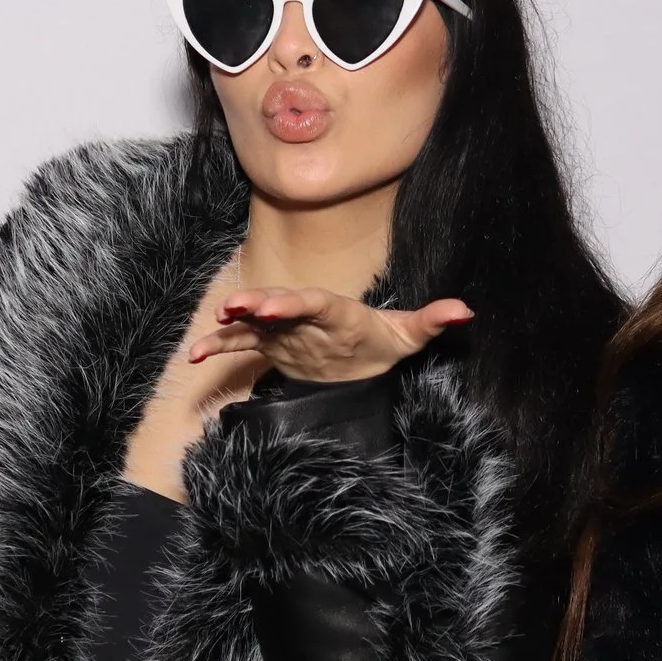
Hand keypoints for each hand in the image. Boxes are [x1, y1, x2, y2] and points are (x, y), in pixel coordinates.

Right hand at [184, 287, 472, 382]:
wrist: (362, 358)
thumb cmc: (384, 341)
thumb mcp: (409, 335)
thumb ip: (433, 321)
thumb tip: (465, 311)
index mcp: (336, 310)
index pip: (314, 302)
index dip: (294, 303)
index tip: (276, 308)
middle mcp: (304, 315)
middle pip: (278, 304)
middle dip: (257, 303)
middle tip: (234, 306)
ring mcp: (284, 329)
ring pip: (254, 320)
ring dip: (233, 321)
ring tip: (211, 325)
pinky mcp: (271, 345)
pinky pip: (240, 344)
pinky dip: (218, 346)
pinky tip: (195, 357)